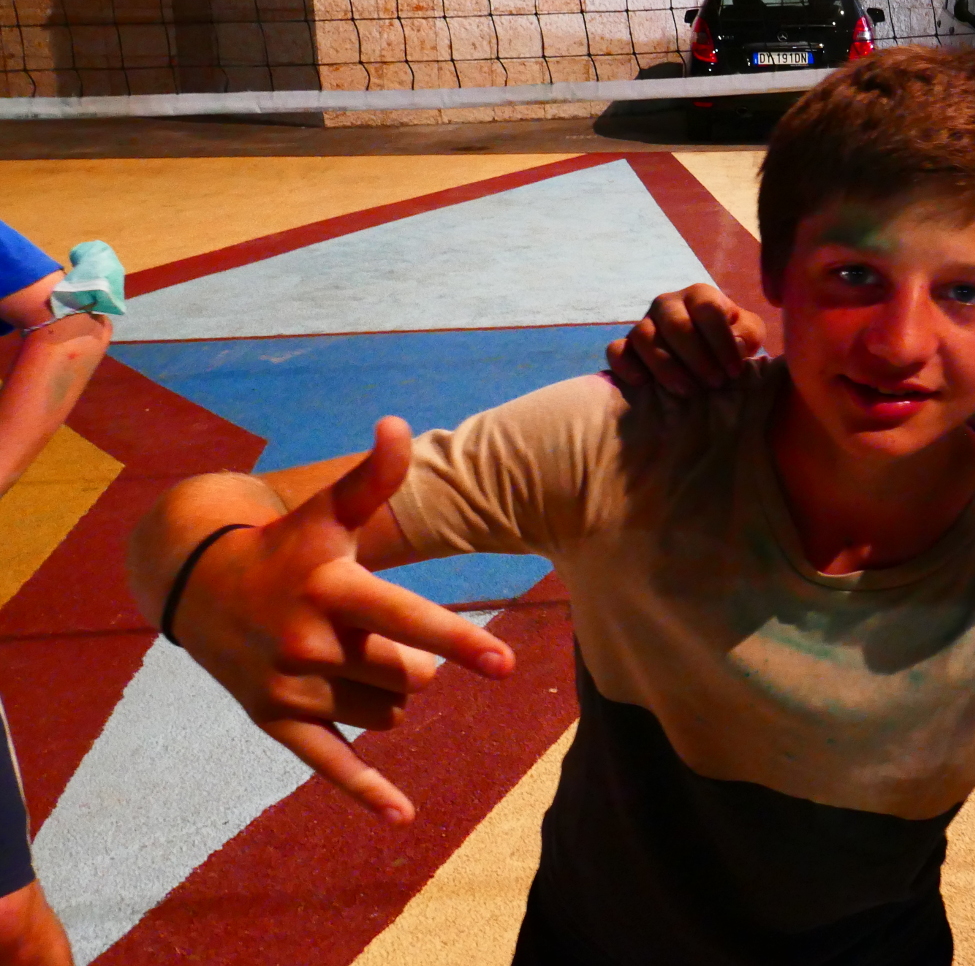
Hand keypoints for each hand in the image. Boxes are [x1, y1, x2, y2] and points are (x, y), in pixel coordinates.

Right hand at [171, 418, 514, 823]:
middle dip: (413, 662)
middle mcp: (309, 642)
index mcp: (331, 589)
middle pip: (407, 675)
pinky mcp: (273, 722)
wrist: (198, 584)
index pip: (407, 618)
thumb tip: (402, 425)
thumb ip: (373, 477)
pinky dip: (366, 792)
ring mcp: (290, 687)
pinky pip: (328, 764)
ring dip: (387, 693)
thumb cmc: (287, 545)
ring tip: (349, 658)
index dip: (459, 640)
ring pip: (385, 712)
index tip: (505, 664)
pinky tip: (403, 817)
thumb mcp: (327, 512)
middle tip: (378, 634)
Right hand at [605, 284, 766, 395]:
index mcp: (699, 295)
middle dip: (697, 358)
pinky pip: (616, 351)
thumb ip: (747, 334)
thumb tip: (734, 345)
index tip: (734, 371)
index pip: (707, 310)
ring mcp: (644, 323)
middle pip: (675, 325)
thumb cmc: (730, 338)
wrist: (706, 351)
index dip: (722, 342)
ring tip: (688, 391)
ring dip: (667, 367)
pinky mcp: (626, 345)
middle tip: (714, 383)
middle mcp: (667, 304)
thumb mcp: (748, 333)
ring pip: (644, 337)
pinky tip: (643, 383)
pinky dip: (625, 366)